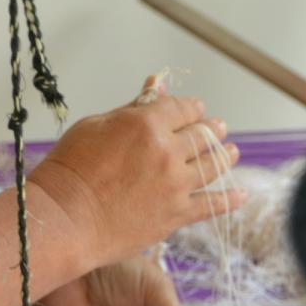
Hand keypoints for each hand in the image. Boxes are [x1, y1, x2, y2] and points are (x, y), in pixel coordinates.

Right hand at [31, 76, 244, 273]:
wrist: (64, 219)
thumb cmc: (68, 171)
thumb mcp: (94, 126)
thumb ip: (131, 108)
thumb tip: (155, 86)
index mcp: (146, 123)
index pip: (183, 107)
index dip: (192, 107)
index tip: (195, 110)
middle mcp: (167, 151)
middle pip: (203, 134)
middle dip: (212, 129)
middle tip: (218, 129)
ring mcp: (175, 185)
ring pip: (213, 165)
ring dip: (225, 155)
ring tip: (231, 152)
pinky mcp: (176, 215)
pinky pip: (213, 204)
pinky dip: (230, 199)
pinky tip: (241, 195)